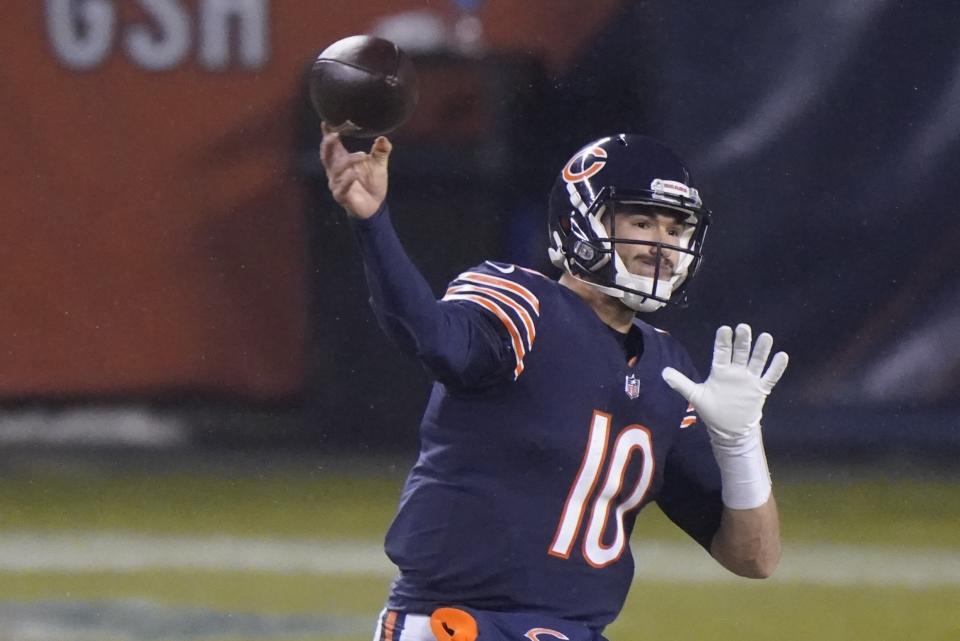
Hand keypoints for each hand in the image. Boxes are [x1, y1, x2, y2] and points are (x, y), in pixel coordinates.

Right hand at [319, 122, 391, 218]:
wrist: (375, 207)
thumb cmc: (372, 183)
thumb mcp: (379, 164)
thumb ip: (381, 151)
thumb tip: (383, 137)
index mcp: (341, 160)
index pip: (331, 145)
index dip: (327, 133)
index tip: (327, 121)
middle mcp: (335, 170)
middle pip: (326, 155)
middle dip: (328, 144)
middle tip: (335, 133)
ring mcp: (336, 183)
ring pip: (336, 171)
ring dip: (347, 162)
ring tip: (361, 155)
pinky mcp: (342, 196)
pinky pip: (341, 188)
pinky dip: (346, 181)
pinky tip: (353, 174)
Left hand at [661, 324, 787, 444]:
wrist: (730, 429)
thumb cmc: (713, 409)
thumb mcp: (696, 395)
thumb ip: (681, 383)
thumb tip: (663, 372)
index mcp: (720, 370)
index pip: (722, 352)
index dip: (723, 341)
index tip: (724, 329)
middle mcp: (736, 371)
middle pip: (740, 353)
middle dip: (742, 341)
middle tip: (744, 328)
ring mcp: (750, 379)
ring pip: (756, 361)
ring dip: (761, 350)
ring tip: (766, 337)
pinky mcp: (760, 389)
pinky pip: (770, 376)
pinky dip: (776, 367)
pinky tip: (782, 355)